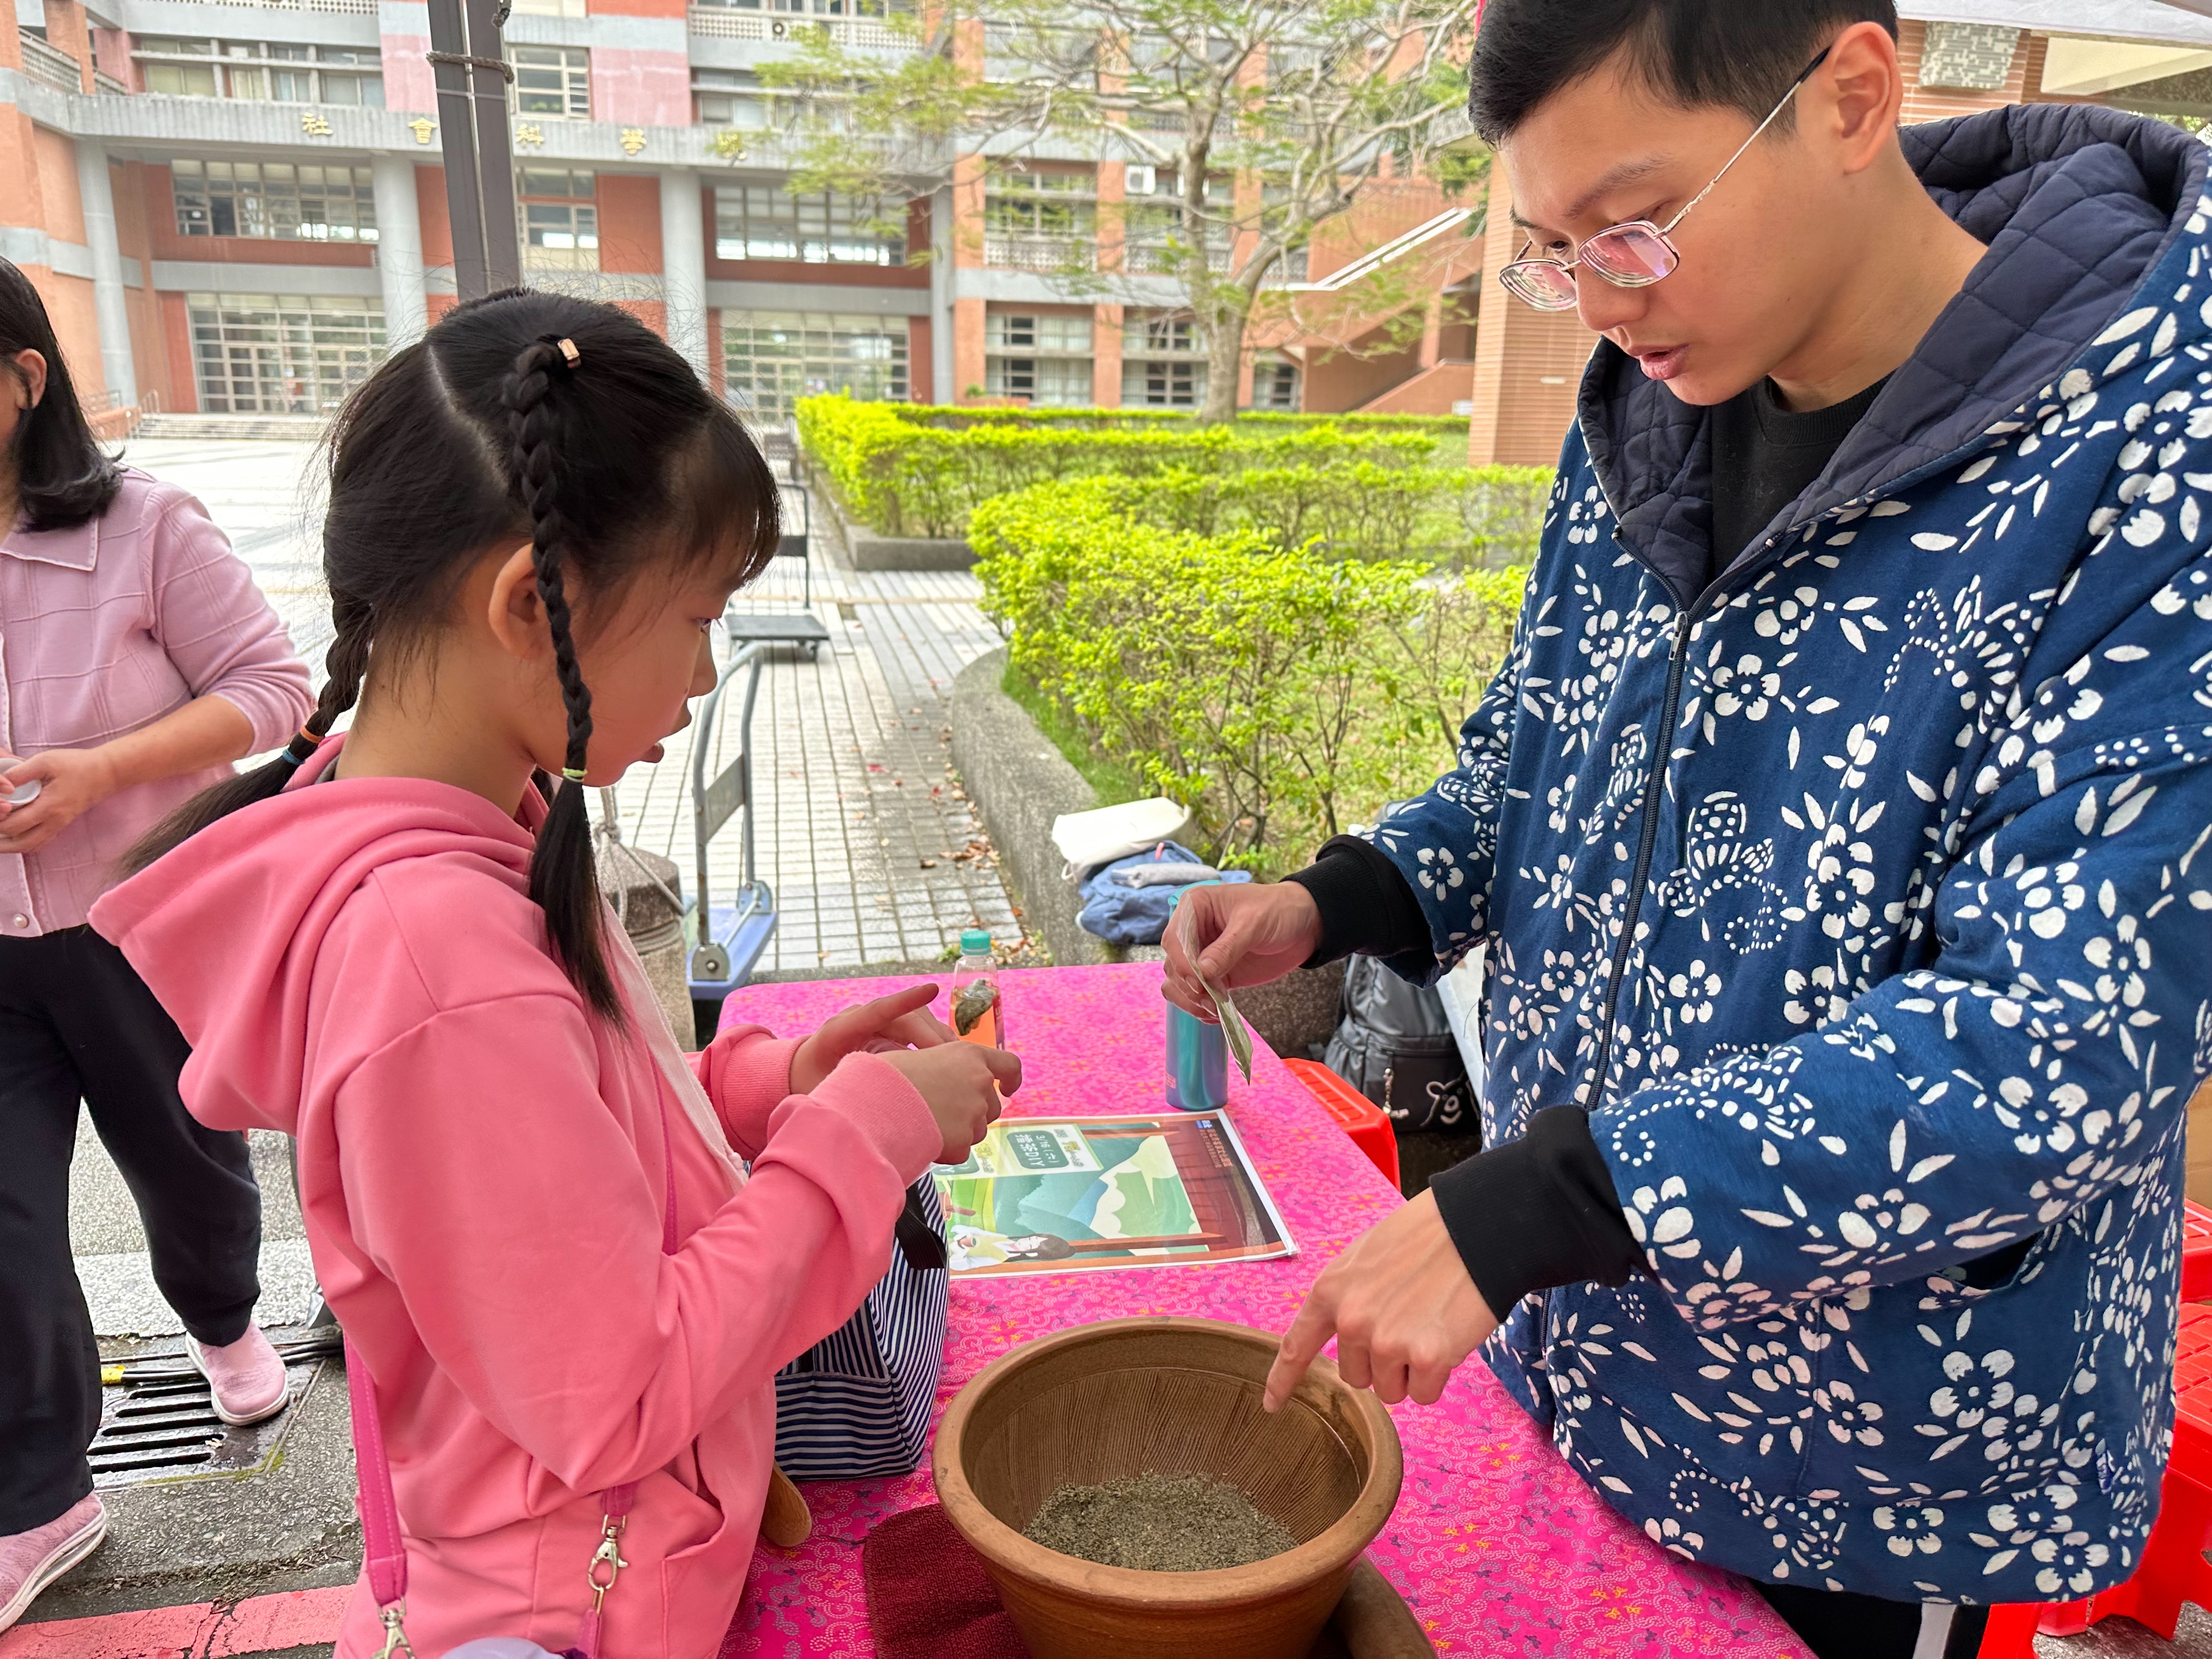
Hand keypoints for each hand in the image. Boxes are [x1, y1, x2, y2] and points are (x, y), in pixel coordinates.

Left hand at [0, 749, 119, 856]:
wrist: (106, 773)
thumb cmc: (77, 765)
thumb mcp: (45, 762)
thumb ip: (20, 773)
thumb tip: (1, 784)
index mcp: (48, 807)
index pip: (13, 825)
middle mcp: (54, 822)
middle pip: (20, 844)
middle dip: (0, 839)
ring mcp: (59, 825)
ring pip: (30, 846)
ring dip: (10, 846)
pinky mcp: (62, 824)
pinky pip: (40, 842)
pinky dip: (24, 843)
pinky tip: (15, 836)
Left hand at [791, 984, 955, 1093]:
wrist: (801, 1070)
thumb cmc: (810, 1082)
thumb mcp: (821, 1089)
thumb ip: (845, 1091)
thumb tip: (873, 1103)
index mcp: (839, 1030)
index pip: (875, 1011)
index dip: (903, 1000)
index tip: (932, 990)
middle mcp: (861, 1019)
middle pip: (904, 1016)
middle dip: (931, 1034)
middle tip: (955, 1060)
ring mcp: (876, 1022)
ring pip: (916, 1019)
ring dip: (938, 1037)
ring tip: (959, 1061)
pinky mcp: (888, 1030)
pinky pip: (917, 1029)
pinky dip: (935, 1043)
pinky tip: (950, 1062)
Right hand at [879, 1042, 1020, 1165]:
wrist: (872, 1104)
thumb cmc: (884, 1075)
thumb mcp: (917, 1057)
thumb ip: (940, 1067)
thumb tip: (939, 1078)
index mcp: (969, 1055)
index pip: (1009, 1065)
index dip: (1011, 1079)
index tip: (1007, 1089)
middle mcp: (979, 1083)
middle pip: (992, 1105)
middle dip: (974, 1113)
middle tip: (944, 1115)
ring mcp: (973, 1114)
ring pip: (977, 1130)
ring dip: (959, 1132)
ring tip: (925, 1125)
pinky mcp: (964, 1142)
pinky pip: (961, 1151)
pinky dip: (946, 1150)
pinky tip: (922, 1140)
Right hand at [1161, 881, 1321, 1021]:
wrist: (1303, 926)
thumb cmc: (1278, 911)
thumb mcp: (1253, 924)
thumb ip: (1227, 948)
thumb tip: (1201, 973)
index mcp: (1195, 907)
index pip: (1174, 939)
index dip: (1182, 963)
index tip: (1199, 982)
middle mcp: (1192, 931)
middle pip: (1173, 964)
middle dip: (1188, 986)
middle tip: (1209, 1000)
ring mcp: (1201, 955)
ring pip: (1177, 983)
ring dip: (1190, 1000)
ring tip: (1213, 1009)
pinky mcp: (1213, 975)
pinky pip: (1195, 995)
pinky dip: (1199, 1007)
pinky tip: (1215, 1015)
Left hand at [1263, 1190, 1496, 1411]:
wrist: (1475, 1227)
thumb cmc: (1425, 1238)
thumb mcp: (1365, 1257)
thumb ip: (1349, 1298)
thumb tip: (1349, 1334)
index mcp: (1331, 1291)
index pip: (1297, 1344)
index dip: (1283, 1379)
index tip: (1271, 1404)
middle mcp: (1351, 1320)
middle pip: (1356, 1376)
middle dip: (1382, 1362)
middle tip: (1410, 1322)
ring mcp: (1387, 1341)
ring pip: (1391, 1390)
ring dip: (1411, 1371)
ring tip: (1430, 1325)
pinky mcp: (1425, 1357)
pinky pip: (1425, 1394)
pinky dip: (1438, 1376)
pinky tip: (1448, 1337)